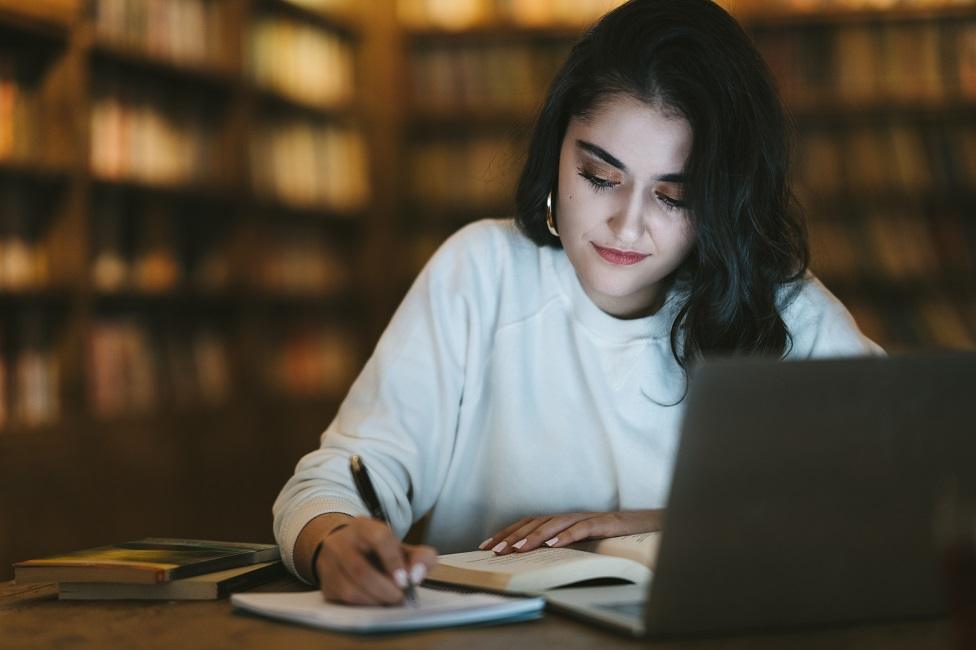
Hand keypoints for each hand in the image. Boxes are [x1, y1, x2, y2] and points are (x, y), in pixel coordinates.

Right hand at [310, 516, 437, 605]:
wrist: (345, 549)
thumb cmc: (379, 551)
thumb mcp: (401, 547)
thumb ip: (420, 557)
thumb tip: (417, 575)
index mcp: (364, 527)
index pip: (379, 537)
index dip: (393, 561)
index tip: (406, 580)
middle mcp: (342, 542)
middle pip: (361, 570)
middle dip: (385, 589)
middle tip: (400, 597)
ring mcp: (329, 563)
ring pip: (350, 589)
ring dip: (375, 600)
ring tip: (389, 600)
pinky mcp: (325, 584)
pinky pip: (344, 601)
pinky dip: (364, 605)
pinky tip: (375, 602)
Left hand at [480, 510, 662, 554]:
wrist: (648, 525)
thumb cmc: (612, 536)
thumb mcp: (582, 543)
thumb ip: (560, 545)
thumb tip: (534, 557)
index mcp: (562, 520)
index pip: (528, 523)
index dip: (507, 532)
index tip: (487, 545)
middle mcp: (570, 516)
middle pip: (535, 522)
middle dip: (512, 536)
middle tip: (495, 550)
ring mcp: (586, 517)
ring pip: (554, 524)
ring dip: (533, 536)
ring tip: (516, 549)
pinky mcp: (603, 523)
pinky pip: (581, 528)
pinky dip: (565, 536)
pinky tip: (552, 545)